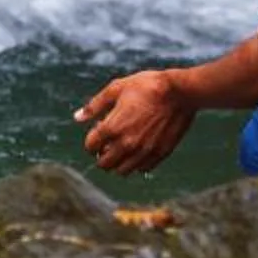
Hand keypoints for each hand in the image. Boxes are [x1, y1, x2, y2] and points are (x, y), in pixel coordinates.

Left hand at [75, 68, 196, 173]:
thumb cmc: (147, 86)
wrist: (180, 92)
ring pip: (122, 171)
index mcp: (112, 127)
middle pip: (104, 164)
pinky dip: (136, 164)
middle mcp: (126, 144)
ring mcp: (144, 151)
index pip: (91, 146)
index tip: (98, 132)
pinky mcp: (160, 154)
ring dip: (118, 163)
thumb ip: (94, 105)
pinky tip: (139, 149)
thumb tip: (77, 118)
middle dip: (101, 155)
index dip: (91, 140)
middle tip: (107, 144)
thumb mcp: (116, 88)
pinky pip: (142, 169)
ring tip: (122, 148)